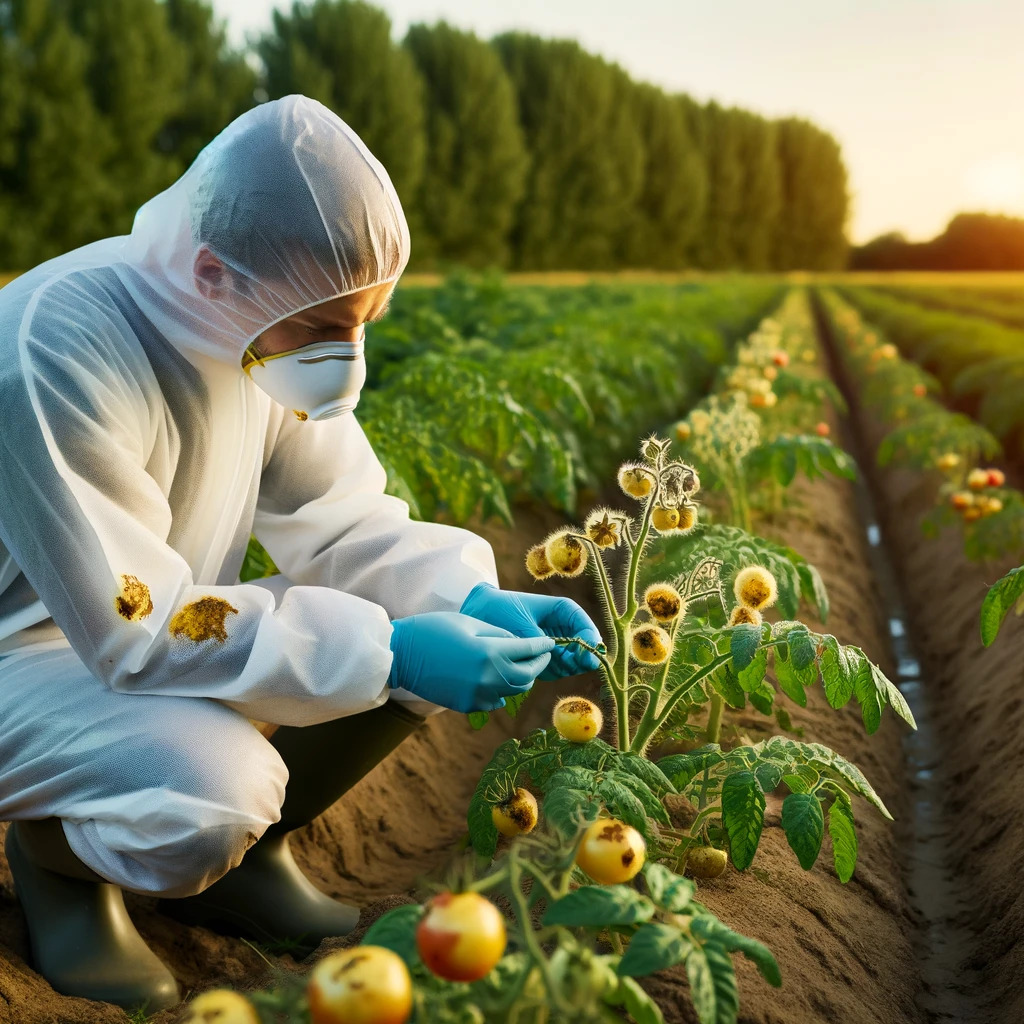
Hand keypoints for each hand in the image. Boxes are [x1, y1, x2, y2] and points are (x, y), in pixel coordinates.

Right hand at [387, 611, 554, 713]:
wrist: (401, 654)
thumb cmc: (435, 630)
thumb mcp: (471, 623)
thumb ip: (500, 634)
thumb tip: (520, 645)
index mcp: (491, 652)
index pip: (529, 651)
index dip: (542, 646)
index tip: (550, 643)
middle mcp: (489, 677)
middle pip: (528, 676)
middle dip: (538, 664)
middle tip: (542, 656)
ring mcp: (478, 695)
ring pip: (514, 691)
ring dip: (522, 679)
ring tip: (523, 667)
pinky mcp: (467, 706)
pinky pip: (496, 701)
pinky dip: (503, 692)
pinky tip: (499, 680)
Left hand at [459, 582, 602, 679]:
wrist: (478, 617)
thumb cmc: (499, 611)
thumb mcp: (521, 624)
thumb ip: (539, 640)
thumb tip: (556, 653)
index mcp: (557, 610)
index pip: (579, 620)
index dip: (589, 633)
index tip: (591, 646)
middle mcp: (559, 627)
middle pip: (581, 641)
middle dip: (583, 653)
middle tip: (581, 663)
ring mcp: (553, 644)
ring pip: (573, 657)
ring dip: (572, 664)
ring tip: (562, 665)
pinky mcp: (544, 659)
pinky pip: (559, 668)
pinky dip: (558, 671)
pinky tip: (548, 669)